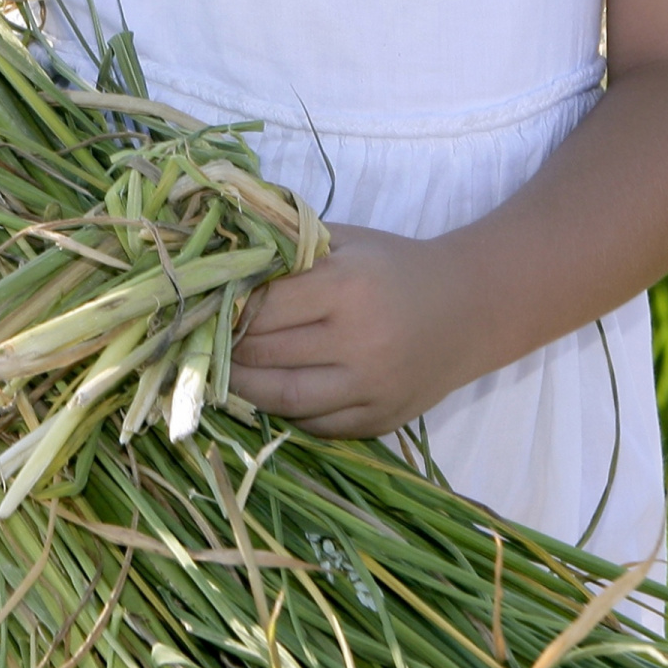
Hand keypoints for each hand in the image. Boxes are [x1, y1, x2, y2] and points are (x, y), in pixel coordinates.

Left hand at [227, 222, 493, 438]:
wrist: (470, 309)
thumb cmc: (395, 268)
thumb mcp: (347, 242)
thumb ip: (290, 249)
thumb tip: (223, 265)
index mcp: (346, 287)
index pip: (263, 306)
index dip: (226, 310)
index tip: (202, 309)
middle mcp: (359, 341)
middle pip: (267, 354)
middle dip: (224, 350)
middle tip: (196, 345)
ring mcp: (371, 387)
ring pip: (284, 398)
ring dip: (243, 389)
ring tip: (218, 376)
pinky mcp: (379, 419)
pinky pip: (316, 425)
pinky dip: (285, 413)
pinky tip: (265, 396)